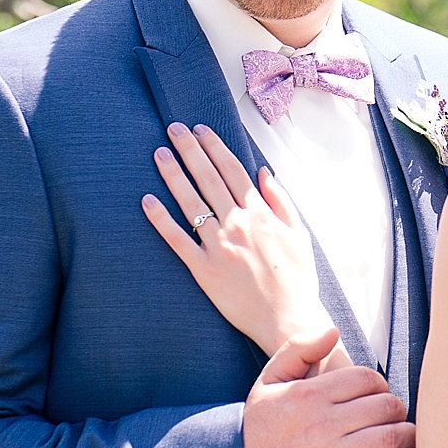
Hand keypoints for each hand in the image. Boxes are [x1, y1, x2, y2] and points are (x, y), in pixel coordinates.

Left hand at [142, 122, 326, 353]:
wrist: (289, 317)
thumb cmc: (298, 278)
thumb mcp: (300, 234)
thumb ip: (281, 201)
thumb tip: (264, 173)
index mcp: (261, 214)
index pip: (234, 170)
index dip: (215, 147)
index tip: (201, 130)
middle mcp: (238, 223)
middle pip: (209, 178)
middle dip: (190, 150)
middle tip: (173, 129)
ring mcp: (219, 245)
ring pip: (191, 202)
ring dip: (173, 174)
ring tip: (159, 153)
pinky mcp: (204, 268)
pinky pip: (177, 239)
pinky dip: (161, 218)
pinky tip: (147, 200)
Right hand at [244, 329, 417, 447]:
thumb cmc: (258, 424)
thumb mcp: (269, 380)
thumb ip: (299, 348)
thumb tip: (334, 331)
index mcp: (308, 394)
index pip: (367, 379)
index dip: (380, 384)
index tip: (377, 394)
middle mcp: (320, 423)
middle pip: (384, 406)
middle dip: (396, 408)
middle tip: (393, 415)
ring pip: (388, 438)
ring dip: (405, 434)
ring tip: (404, 434)